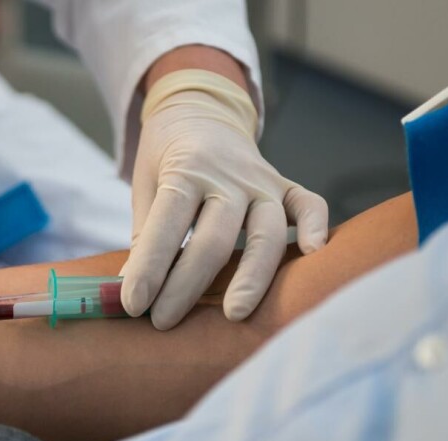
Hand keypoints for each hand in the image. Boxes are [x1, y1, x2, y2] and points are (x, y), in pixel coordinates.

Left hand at [122, 69, 328, 328]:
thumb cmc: (167, 159)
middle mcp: (227, 176)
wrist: (200, 112)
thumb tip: (135, 294)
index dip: (149, 267)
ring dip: (251, 275)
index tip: (133, 304)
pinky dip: (314, 227)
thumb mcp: (146, 185)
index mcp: (184, 171)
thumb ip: (146, 236)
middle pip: (214, 238)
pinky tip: (311, 254)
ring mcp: (261, 181)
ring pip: (266, 231)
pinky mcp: (285, 186)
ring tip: (234, 313)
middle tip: (164, 322)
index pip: (166, 225)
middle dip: (187, 285)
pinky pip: (308, 204)